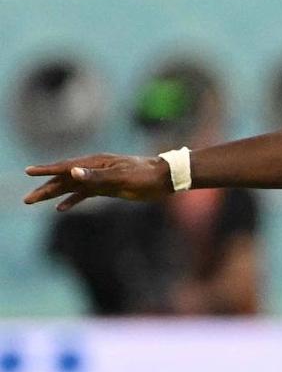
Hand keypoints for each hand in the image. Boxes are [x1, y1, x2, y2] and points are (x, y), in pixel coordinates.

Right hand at [24, 154, 172, 210]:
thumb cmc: (145, 175)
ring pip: (72, 186)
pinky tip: (61, 208)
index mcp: (96, 163)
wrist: (164, 178)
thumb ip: (96, 176)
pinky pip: (84, 194)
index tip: (29, 172)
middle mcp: (95, 169)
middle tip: (27, 199)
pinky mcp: (107, 188)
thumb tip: (72, 171)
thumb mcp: (121, 176)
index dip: (46, 170)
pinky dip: (72, 200)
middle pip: (64, 178)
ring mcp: (100, 178)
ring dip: (54, 194)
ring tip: (35, 201)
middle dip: (45, 188)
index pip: (66, 166)